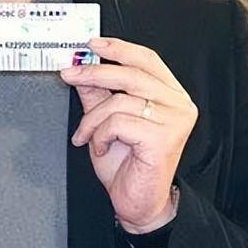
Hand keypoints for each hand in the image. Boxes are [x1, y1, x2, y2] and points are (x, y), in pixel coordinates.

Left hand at [62, 37, 197, 232]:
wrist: (137, 202)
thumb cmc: (127, 164)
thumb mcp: (106, 121)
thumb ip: (97, 94)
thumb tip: (80, 66)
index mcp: (170, 95)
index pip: (147, 59)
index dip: (119, 48)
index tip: (91, 44)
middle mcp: (178, 105)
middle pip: (131, 73)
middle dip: (94, 72)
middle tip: (68, 74)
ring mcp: (174, 121)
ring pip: (118, 100)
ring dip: (92, 119)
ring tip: (86, 136)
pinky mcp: (163, 138)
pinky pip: (117, 122)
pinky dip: (100, 135)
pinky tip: (101, 148)